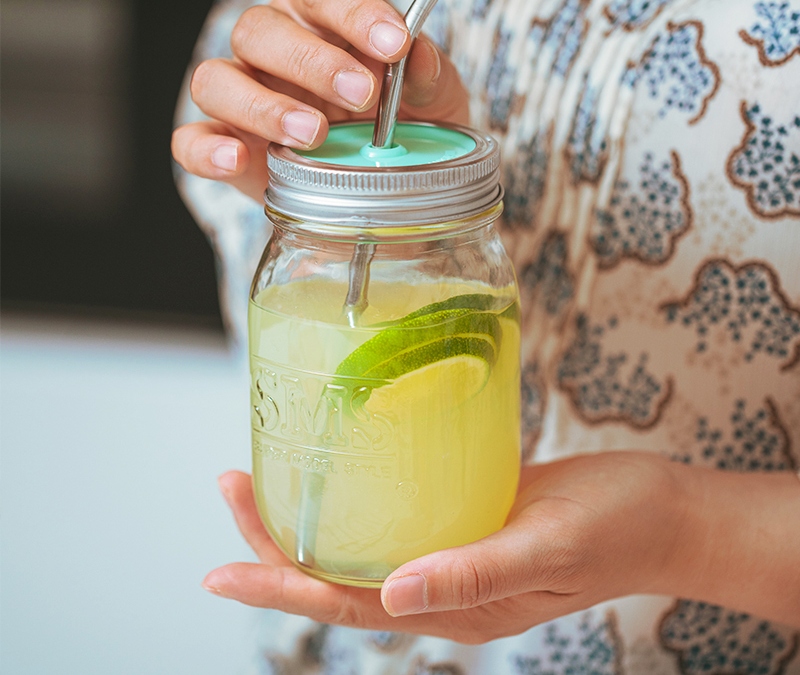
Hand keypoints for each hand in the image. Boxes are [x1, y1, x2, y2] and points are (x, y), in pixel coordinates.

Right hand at [172, 0, 469, 201]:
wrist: (388, 182)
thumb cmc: (405, 123)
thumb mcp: (433, 100)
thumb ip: (429, 76)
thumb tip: (420, 55)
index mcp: (318, 18)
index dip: (355, 11)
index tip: (394, 44)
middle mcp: (270, 48)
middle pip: (259, 29)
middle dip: (310, 62)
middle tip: (360, 96)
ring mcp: (241, 97)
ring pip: (215, 80)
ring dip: (262, 106)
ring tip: (313, 135)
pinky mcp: (226, 146)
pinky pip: (190, 141)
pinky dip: (207, 149)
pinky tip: (236, 159)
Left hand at [202, 453, 697, 642]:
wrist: (659, 510)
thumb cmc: (615, 528)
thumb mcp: (548, 547)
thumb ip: (473, 574)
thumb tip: (393, 598)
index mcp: (455, 606)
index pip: (344, 605)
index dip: (279, 589)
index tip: (221, 572)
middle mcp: (442, 584)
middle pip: (336, 575)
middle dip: (274, 543)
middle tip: (233, 487)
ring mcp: (451, 551)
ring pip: (359, 545)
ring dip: (307, 519)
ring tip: (264, 480)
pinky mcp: (465, 517)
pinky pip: (395, 517)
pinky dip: (355, 499)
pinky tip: (338, 473)